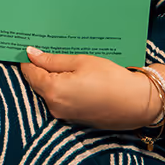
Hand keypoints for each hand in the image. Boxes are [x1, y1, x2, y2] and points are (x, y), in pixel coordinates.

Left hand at [21, 48, 164, 130]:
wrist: (137, 103)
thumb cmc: (111, 78)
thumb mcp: (81, 62)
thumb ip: (52, 60)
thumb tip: (30, 54)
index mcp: (53, 90)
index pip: (29, 72)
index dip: (27, 58)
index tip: (29, 46)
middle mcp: (54, 106)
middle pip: (37, 83)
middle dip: (40, 67)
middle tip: (47, 49)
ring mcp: (63, 115)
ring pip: (48, 92)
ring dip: (52, 78)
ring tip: (64, 61)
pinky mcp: (73, 119)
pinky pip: (60, 100)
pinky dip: (62, 88)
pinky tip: (74, 77)